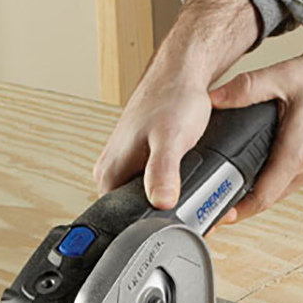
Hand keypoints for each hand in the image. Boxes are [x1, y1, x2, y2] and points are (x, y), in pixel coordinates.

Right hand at [92, 0, 259, 209]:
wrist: (181, 73)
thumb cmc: (173, 99)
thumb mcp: (171, 139)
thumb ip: (163, 172)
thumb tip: (161, 201)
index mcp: (109, 173)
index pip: (121, 221)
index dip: (150, 229)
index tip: (178, 228)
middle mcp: (111, 170)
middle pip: (134, 212)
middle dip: (162, 217)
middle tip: (193, 212)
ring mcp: (124, 164)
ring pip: (145, 198)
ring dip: (166, 201)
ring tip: (190, 194)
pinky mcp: (139, 158)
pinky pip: (151, 183)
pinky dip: (169, 185)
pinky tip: (183, 180)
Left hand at [211, 41, 302, 224]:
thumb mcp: (285, 75)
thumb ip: (245, 88)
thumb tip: (216, 98)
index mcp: (298, 154)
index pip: (262, 199)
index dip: (237, 212)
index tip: (218, 217)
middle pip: (269, 198)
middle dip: (242, 201)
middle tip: (216, 197)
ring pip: (282, 189)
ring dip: (259, 189)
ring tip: (233, 182)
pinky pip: (293, 177)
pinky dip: (274, 176)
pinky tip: (261, 163)